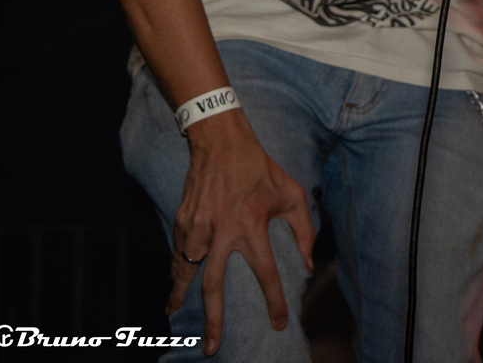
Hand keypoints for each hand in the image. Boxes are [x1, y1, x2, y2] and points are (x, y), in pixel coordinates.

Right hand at [167, 111, 315, 356]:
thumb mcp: (291, 193)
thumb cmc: (259, 168)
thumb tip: (308, 263)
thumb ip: (304, 228)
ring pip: (186, 271)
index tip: (277, 324)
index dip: (273, 302)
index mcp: (251, 227)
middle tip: (212, 348)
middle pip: (214, 287)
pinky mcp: (183, 219)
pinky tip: (174, 283)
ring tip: (175, 317)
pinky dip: (175, 269)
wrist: (221, 141)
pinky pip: (178, 252)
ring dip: (181, 296)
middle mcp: (222, 231)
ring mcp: (198, 226)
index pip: (266, 274)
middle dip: (213, 321)